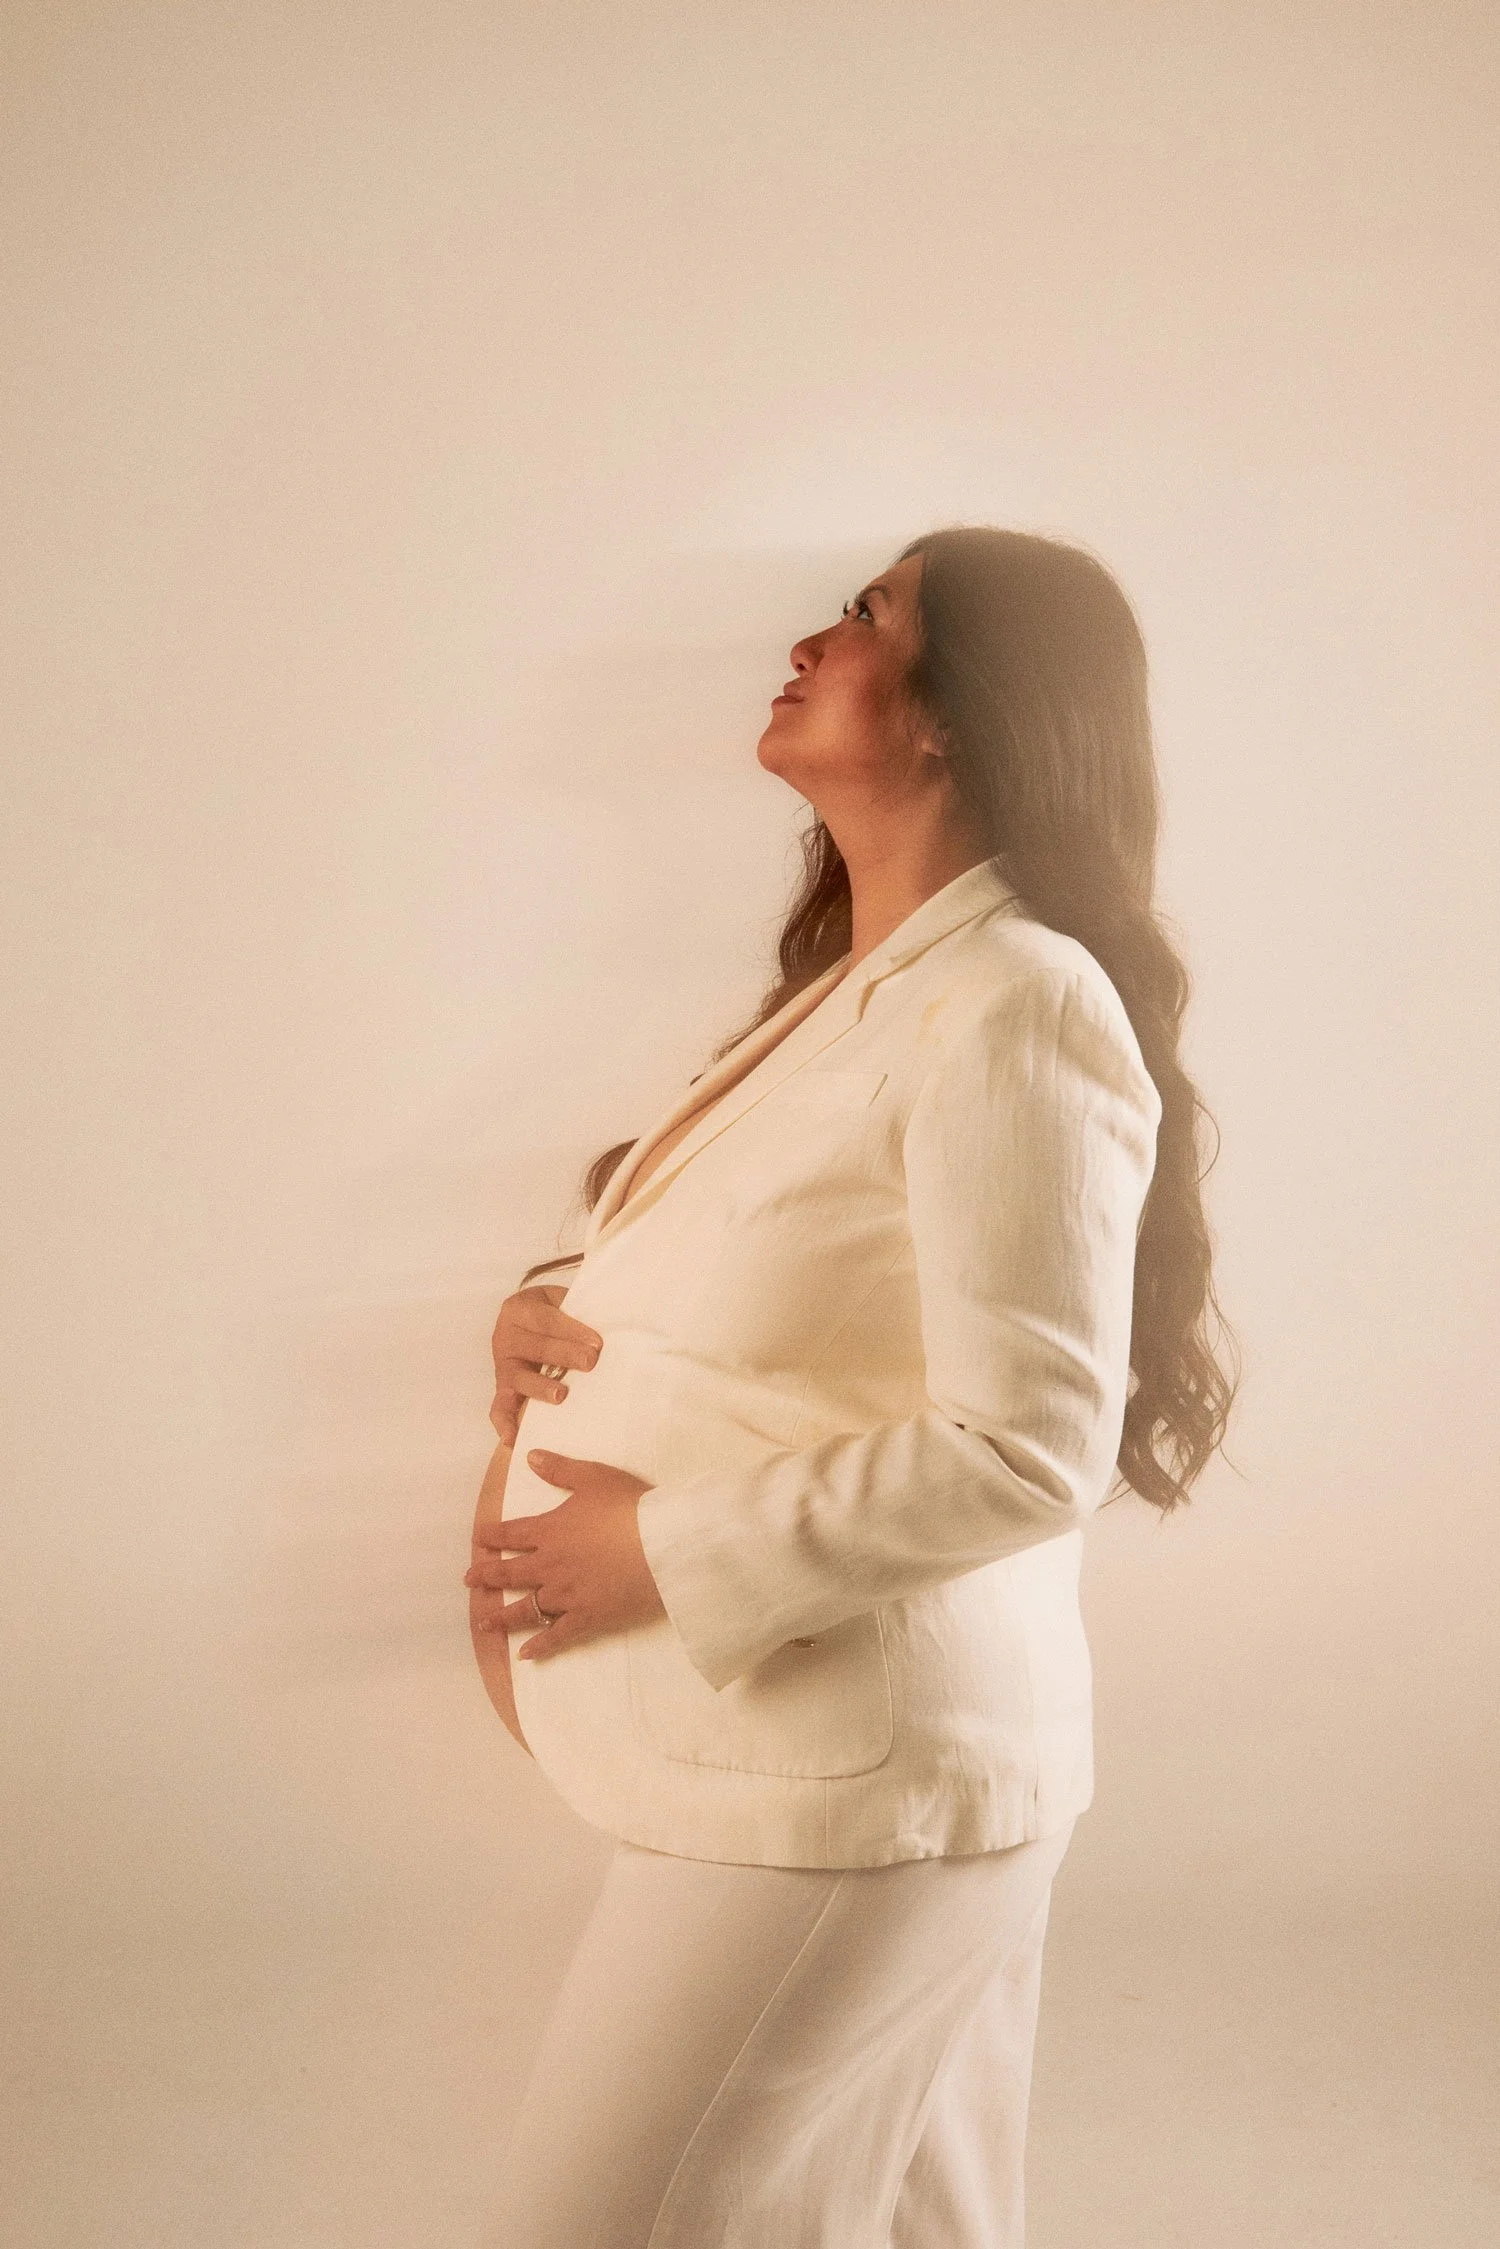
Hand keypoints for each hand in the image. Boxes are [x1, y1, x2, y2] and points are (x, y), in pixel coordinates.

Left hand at [465, 1448, 665, 1660]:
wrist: (661, 1544)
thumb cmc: (630, 1507)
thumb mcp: (593, 1477)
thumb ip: (559, 1469)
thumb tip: (530, 1457)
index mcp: (550, 1531)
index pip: (512, 1533)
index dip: (492, 1536)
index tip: (478, 1539)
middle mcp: (550, 1565)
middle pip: (510, 1573)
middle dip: (487, 1576)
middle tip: (469, 1580)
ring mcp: (566, 1595)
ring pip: (526, 1608)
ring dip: (502, 1617)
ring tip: (484, 1623)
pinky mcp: (587, 1618)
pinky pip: (557, 1636)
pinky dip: (541, 1646)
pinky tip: (526, 1655)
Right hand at [490, 1285, 603, 1445]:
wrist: (530, 1319)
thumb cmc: (554, 1313)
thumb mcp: (563, 1302)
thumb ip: (580, 1312)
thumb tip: (614, 1330)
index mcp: (519, 1308)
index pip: (547, 1319)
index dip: (571, 1330)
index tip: (597, 1343)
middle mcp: (506, 1336)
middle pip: (535, 1346)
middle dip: (564, 1354)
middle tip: (590, 1362)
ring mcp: (503, 1365)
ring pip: (518, 1377)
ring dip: (540, 1387)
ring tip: (561, 1395)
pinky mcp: (503, 1389)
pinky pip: (499, 1407)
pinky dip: (504, 1423)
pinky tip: (514, 1438)